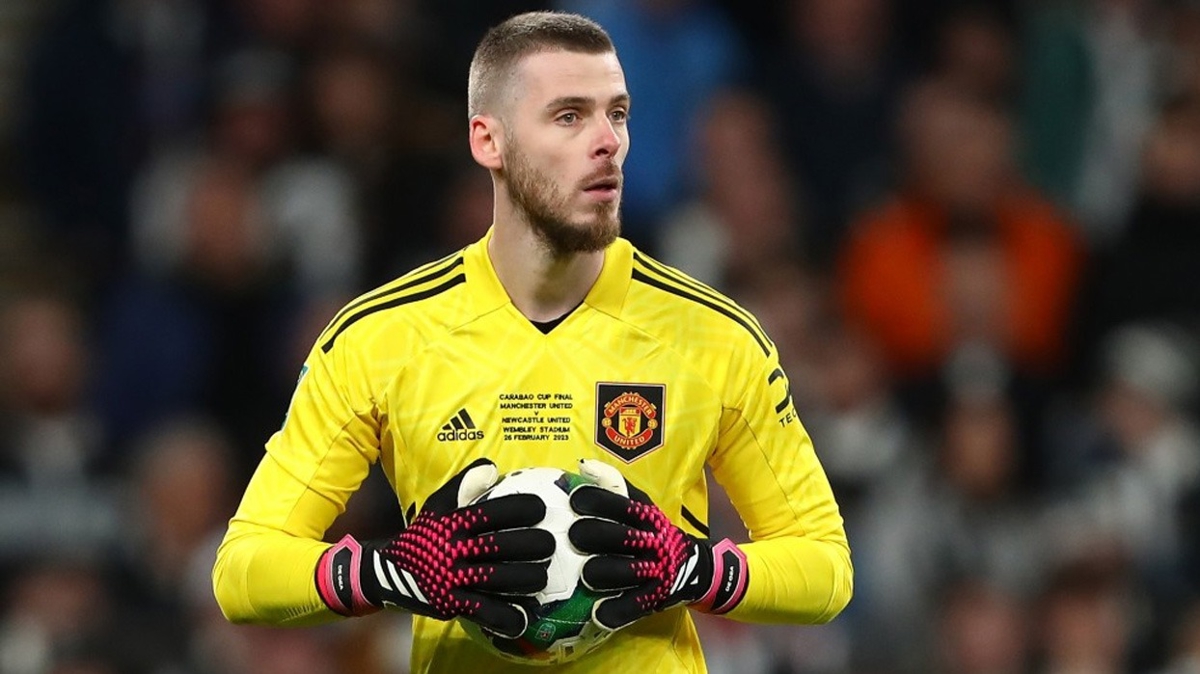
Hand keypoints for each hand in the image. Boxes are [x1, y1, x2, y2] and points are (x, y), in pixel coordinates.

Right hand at [316, 458, 554, 637]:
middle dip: (532, 545)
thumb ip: (463, 484)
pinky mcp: (452, 604)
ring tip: (542, 576)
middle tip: (549, 544)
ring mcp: (453, 578)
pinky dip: (506, 617)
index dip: (521, 509)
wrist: (387, 572)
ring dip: (527, 578)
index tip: (539, 509)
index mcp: (454, 523)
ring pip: (498, 579)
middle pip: (502, 547)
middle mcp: (454, 549)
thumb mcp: (437, 505)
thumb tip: (492, 466)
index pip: (493, 512)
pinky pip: (484, 612)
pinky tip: (524, 616)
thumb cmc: (424, 535)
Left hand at [567, 459, 747, 631]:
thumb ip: (613, 486)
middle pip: (622, 536)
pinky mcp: (654, 597)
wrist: (695, 567)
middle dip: (595, 534)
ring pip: (628, 571)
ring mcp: (654, 571)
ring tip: (585, 574)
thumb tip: (582, 467)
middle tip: (574, 534)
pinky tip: (598, 612)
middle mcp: (652, 541)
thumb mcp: (641, 506)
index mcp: (646, 517)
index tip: (575, 500)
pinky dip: (616, 610)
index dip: (598, 500)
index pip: (622, 503)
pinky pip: (634, 605)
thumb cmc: (653, 532)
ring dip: (604, 572)